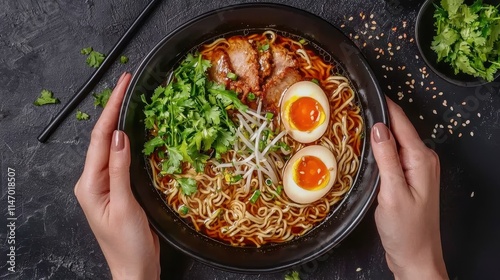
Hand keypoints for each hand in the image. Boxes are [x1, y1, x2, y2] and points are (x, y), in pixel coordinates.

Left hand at [74, 73, 159, 279]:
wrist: (135, 269)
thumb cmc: (127, 246)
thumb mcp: (124, 206)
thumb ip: (119, 170)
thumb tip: (120, 136)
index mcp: (89, 184)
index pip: (100, 138)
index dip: (110, 109)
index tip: (121, 86)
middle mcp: (94, 181)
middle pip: (103, 137)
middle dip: (114, 109)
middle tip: (127, 84)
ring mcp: (106, 184)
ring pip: (112, 146)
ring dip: (121, 122)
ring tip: (131, 100)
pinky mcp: (118, 189)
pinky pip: (122, 159)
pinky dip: (129, 141)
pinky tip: (136, 131)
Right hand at [371, 98, 447, 279]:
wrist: (415, 257)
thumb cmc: (406, 230)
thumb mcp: (392, 192)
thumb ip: (386, 158)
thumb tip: (378, 128)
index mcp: (422, 159)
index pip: (401, 122)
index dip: (384, 105)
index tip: (367, 91)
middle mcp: (423, 160)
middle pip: (399, 129)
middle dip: (379, 115)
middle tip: (354, 104)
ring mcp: (418, 170)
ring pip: (396, 141)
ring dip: (378, 132)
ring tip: (356, 121)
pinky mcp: (410, 179)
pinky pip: (395, 155)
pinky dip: (381, 148)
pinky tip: (367, 149)